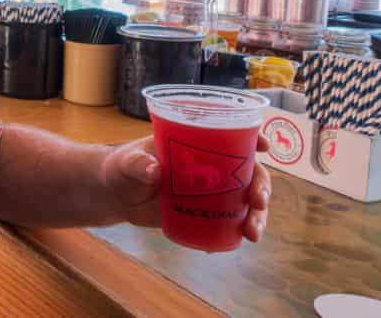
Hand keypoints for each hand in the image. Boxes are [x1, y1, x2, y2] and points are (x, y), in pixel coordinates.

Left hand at [100, 135, 271, 242]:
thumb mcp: (127, 161)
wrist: (114, 195)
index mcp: (195, 142)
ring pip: (244, 200)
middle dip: (261, 186)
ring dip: (256, 216)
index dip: (253, 138)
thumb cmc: (121, 167)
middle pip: (248, 171)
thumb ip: (137, 163)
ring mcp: (209, 190)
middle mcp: (210, 164)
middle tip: (258, 202)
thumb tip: (153, 170)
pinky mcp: (202, 212)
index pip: (231, 135)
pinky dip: (231, 234)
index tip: (265, 147)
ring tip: (252, 235)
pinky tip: (227, 245)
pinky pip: (226, 222)